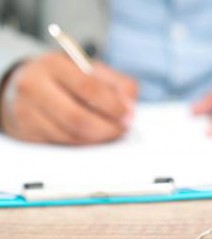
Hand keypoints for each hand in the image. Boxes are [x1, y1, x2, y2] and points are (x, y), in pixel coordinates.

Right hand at [0, 52, 137, 144]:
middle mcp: (34, 86)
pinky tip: (93, 137)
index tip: (128, 115)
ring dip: (97, 139)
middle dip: (106, 128)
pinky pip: (60, 144)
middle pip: (77, 118)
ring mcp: (26, 111)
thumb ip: (117, 83)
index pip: (87, 88)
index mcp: (54, 65)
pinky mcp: (26, 131)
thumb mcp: (93, 70)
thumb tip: (129, 105)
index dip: (112, 105)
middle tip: (122, 129)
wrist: (29, 84)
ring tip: (111, 133)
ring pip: (69, 136)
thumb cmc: (68, 78)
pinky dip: (82, 144)